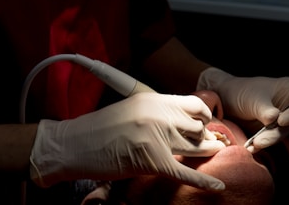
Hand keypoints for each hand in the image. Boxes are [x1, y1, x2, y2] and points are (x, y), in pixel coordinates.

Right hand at [30, 92, 225, 190]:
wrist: (71, 145)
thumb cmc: (98, 129)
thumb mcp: (130, 108)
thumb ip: (156, 112)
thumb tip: (180, 121)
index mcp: (153, 100)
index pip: (193, 105)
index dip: (203, 116)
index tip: (204, 124)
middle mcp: (157, 115)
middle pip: (197, 126)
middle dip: (205, 136)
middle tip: (208, 142)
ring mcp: (155, 137)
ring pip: (195, 145)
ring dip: (206, 151)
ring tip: (214, 152)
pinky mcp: (151, 160)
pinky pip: (184, 172)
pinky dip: (203, 181)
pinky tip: (217, 187)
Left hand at [197, 67, 288, 160]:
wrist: (224, 100)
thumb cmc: (240, 91)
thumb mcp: (252, 98)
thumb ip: (265, 110)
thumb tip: (275, 119)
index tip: (282, 121)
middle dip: (277, 133)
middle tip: (260, 140)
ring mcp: (284, 119)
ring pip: (285, 133)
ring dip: (271, 141)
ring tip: (255, 146)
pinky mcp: (276, 131)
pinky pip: (283, 141)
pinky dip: (285, 149)